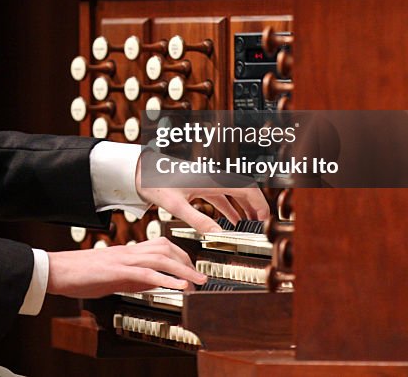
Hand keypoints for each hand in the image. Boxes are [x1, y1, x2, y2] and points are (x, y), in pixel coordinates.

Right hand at [47, 237, 205, 297]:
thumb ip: (134, 278)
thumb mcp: (112, 277)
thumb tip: (156, 283)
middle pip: (165, 247)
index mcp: (127, 252)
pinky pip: (146, 273)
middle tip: (199, 278)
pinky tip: (179, 287)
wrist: (57, 270)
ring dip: (182, 270)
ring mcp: (122, 259)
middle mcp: (128, 251)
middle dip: (186, 261)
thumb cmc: (80, 274)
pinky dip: (166, 279)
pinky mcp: (116, 270)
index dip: (179, 255)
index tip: (191, 269)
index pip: (160, 246)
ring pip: (160, 257)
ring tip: (196, 282)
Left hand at [135, 157, 269, 233]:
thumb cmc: (156, 184)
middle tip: (262, 226)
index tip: (265, 219)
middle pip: (244, 190)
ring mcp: (208, 180)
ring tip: (250, 226)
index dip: (259, 203)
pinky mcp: (200, 185)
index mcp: (211, 179)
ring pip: (234, 193)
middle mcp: (213, 177)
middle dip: (255, 207)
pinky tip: (232, 221)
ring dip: (244, 208)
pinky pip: (222, 196)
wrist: (141, 171)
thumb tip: (218, 236)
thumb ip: (198, 221)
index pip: (246, 188)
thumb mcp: (176, 206)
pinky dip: (230, 208)